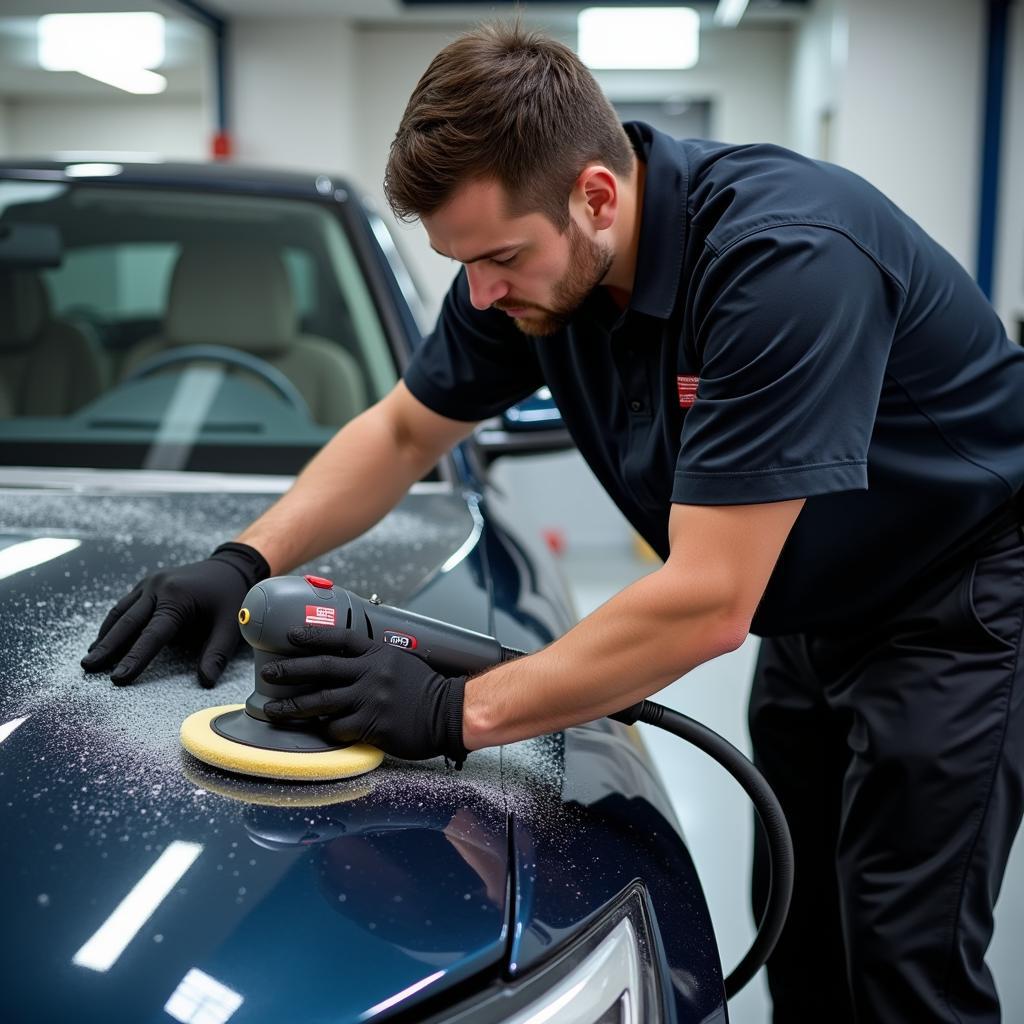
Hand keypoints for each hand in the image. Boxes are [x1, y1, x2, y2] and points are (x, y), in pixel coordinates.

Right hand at [81, 542, 268, 687]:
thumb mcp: (230, 625)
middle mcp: (158, 587)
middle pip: (127, 622)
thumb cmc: (231, 597)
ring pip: (121, 612)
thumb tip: (206, 681)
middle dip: (107, 647)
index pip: (152, 634)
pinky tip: (105, 638)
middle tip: (88, 668)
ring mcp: (150, 583)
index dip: (135, 658)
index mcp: (177, 597)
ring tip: (90, 657)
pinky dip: (114, 623)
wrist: (232, 567)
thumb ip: (217, 653)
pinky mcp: (148, 583)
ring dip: (105, 635)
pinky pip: (126, 605)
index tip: (118, 678)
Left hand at [261, 626, 469, 764]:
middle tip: (268, 673)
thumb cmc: (427, 690)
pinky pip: (338, 728)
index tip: (290, 636)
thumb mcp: (401, 662)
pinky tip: (322, 731)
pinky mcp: (372, 724)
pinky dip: (327, 730)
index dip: (312, 635)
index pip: (340, 638)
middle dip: (290, 670)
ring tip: (273, 710)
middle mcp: (371, 672)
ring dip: (293, 706)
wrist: (450, 712)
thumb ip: (375, 661)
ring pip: (321, 701)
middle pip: (321, 667)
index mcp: (378, 653)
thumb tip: (349, 664)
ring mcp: (370, 698)